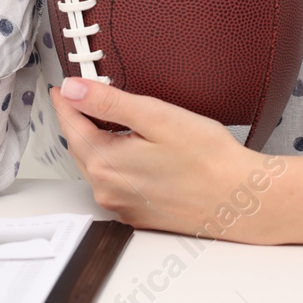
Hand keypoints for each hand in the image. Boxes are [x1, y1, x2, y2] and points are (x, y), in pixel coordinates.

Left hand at [47, 77, 287, 243]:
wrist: (240, 201)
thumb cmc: (208, 159)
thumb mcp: (156, 117)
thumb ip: (109, 102)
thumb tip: (72, 89)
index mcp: (106, 163)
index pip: (70, 125)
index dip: (66, 101)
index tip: (62, 87)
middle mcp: (107, 190)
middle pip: (80, 147)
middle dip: (78, 120)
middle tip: (83, 96)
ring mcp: (122, 207)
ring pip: (96, 167)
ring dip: (96, 142)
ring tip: (107, 119)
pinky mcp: (139, 215)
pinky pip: (115, 184)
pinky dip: (115, 164)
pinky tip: (133, 151)